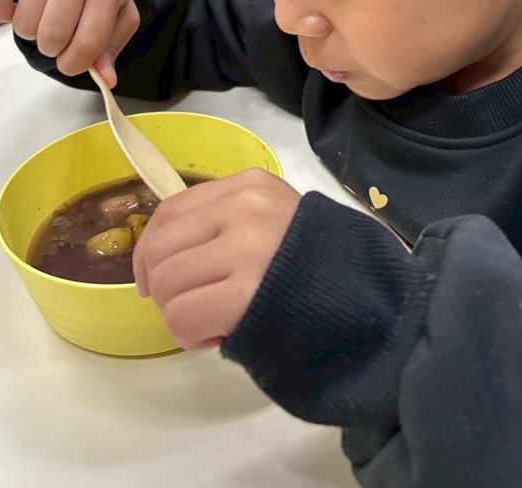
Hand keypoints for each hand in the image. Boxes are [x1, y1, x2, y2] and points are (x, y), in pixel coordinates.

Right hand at [0, 0, 139, 84]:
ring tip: (41, 17)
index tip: (69, 62)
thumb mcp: (117, 16)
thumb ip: (111, 49)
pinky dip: (4, 14)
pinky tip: (20, 5)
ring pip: (24, 26)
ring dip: (30, 33)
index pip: (88, 43)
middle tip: (56, 37)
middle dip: (52, 49)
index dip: (75, 64)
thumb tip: (106, 79)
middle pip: (52, 37)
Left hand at [133, 169, 301, 349]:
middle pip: (162, 247)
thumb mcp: (273, 221)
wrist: (370, 305)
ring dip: (178, 312)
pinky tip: (219, 335)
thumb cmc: (316, 268)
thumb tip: (162, 254)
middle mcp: (246, 208)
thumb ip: (225, 222)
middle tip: (189, 307)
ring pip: (167, 283)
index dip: (150, 249)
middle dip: (163, 286)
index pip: (172, 209)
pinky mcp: (247, 293)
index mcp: (251, 186)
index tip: (153, 278)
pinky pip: (182, 316)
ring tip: (213, 320)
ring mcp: (247, 248)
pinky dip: (190, 335)